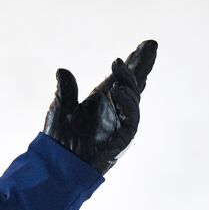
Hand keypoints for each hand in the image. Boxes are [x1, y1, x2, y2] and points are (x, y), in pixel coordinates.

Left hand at [43, 40, 157, 174]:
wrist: (58, 163)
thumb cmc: (60, 138)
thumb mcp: (61, 109)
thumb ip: (65, 91)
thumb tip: (62, 70)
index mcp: (103, 100)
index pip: (122, 78)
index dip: (132, 63)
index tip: (144, 45)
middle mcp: (115, 109)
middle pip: (134, 83)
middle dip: (142, 65)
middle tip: (150, 45)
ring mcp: (120, 123)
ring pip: (133, 98)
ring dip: (128, 81)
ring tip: (120, 65)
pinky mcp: (122, 138)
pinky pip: (130, 119)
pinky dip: (126, 104)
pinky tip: (119, 91)